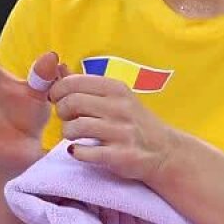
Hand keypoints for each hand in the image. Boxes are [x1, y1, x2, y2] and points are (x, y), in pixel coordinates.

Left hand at [51, 74, 182, 182]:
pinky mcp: (121, 156)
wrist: (165, 152)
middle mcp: (120, 107)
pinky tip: (79, 150)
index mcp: (117, 88)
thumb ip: (86, 85)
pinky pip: (85, 152)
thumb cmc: (134, 122)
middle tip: (67, 118)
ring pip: (76, 127)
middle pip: (71, 102)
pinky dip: (76, 152)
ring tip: (73, 135)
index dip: (58, 91)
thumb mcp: (116, 97)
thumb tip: (58, 67)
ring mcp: (121, 132)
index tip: (58, 100)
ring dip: (67, 132)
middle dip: (61, 111)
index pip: (74, 82)